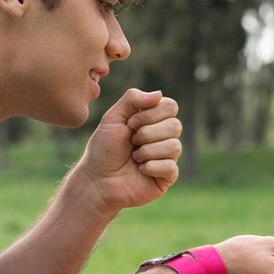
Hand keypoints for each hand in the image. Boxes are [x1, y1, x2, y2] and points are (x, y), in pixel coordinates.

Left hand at [73, 88, 182, 213]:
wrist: (97, 179)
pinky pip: (171, 167)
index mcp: (153, 120)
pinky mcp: (167, 177)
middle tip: (131, 141)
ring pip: (175, 146)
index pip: (170, 106)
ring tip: (134, 157)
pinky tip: (140, 170)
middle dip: (148, 133)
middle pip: (175, 125)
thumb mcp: (113, 117)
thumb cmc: (103, 149)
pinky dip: (151, 167)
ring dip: (148, 151)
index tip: (130, 123)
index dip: (151, 114)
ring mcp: (167, 157)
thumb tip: (159, 94)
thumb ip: (132, 99)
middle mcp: (163, 137)